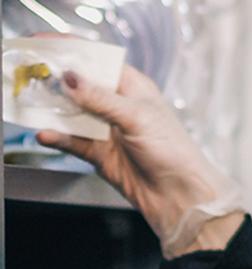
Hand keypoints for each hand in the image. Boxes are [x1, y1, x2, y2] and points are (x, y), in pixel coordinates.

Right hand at [36, 66, 244, 256]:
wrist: (179, 195)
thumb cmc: (173, 152)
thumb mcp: (137, 117)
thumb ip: (100, 98)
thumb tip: (70, 77)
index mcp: (132, 87)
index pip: (97, 60)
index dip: (70, 51)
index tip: (43, 46)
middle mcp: (118, 105)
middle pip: (78, 86)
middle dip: (54, 80)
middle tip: (28, 76)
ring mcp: (107, 129)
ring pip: (70, 113)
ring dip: (51, 109)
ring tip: (30, 103)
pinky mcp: (99, 153)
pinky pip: (72, 141)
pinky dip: (58, 137)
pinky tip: (46, 134)